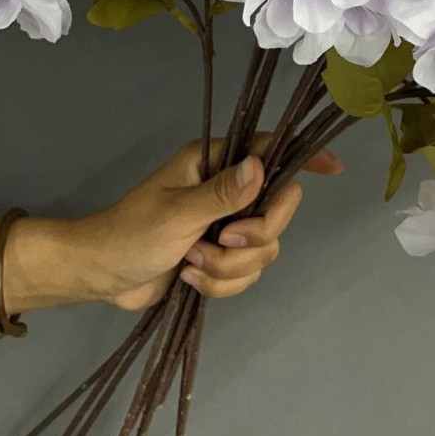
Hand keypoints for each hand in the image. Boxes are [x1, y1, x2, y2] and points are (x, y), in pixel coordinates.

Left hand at [71, 136, 342, 311]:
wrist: (100, 276)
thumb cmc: (130, 233)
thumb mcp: (177, 212)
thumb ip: (223, 193)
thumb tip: (262, 166)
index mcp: (215, 162)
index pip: (270, 150)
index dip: (304, 159)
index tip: (334, 170)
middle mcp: (227, 189)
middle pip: (277, 209)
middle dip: (253, 236)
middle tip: (221, 242)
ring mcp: (225, 224)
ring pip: (264, 248)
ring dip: (229, 267)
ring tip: (192, 264)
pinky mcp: (220, 257)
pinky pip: (247, 273)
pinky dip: (221, 284)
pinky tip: (190, 279)